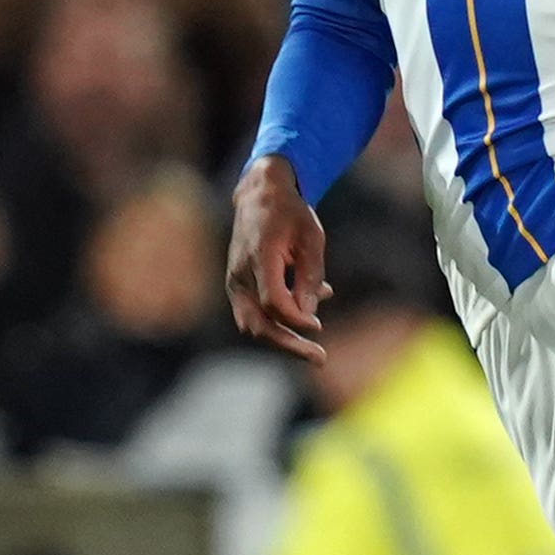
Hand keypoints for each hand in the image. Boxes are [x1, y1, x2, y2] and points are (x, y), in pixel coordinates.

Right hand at [227, 156, 329, 362]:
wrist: (260, 195)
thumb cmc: (290, 213)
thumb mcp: (311, 237)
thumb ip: (309, 275)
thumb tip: (309, 314)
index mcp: (259, 257)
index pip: (273, 302)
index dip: (295, 320)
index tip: (318, 327)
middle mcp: (240, 274)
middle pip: (257, 323)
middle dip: (288, 345)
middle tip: (320, 358)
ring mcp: (235, 282)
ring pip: (253, 324)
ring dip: (283, 340)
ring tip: (314, 351)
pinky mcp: (239, 286)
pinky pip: (257, 312)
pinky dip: (280, 322)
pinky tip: (310, 315)